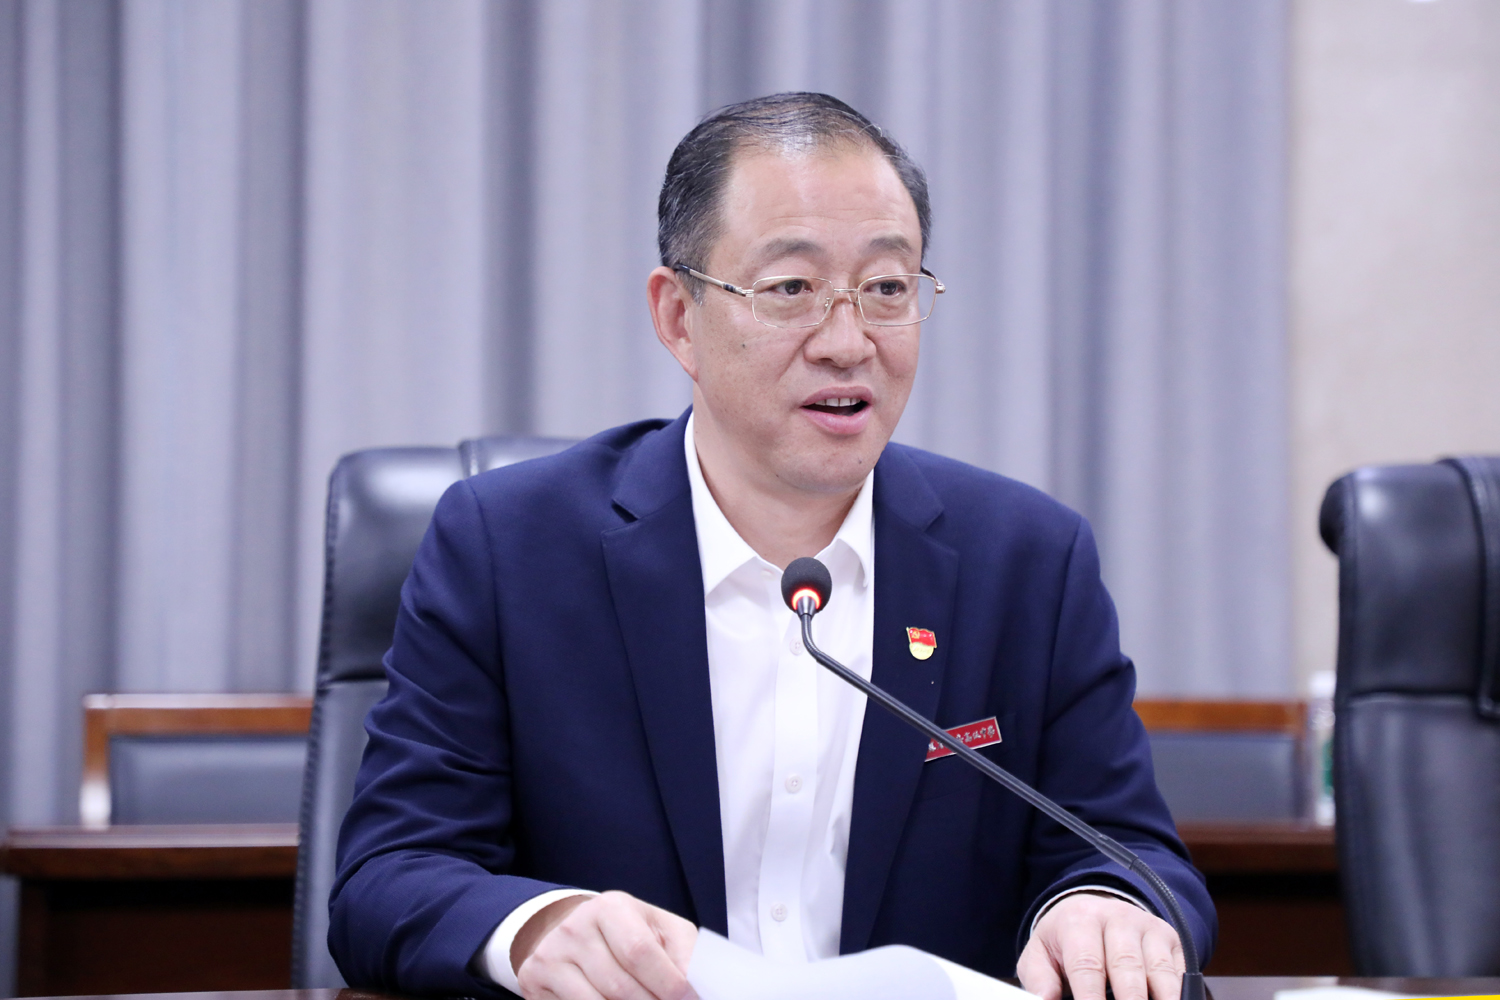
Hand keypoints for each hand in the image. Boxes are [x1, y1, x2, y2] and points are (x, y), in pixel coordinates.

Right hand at [513, 890, 698, 999]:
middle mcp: (575, 928)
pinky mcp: (534, 979)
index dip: (668, 985)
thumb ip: (682, 952)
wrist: (571, 929)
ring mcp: (550, 955)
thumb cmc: (626, 933)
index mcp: (611, 908)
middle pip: (619, 985)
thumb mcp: (658, 929)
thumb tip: (694, 986)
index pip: (640, 953)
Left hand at [1016, 892, 1183, 999]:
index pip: (1087, 965)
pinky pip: (1179, 973)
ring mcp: (1148, 927)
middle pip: (1127, 968)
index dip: (1091, 998)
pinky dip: (1176, 995)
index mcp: (1080, 921)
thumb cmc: (1066, 940)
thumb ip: (1039, 979)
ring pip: (1159, 972)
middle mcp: (1117, 919)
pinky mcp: (1170, 940)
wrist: (1092, 907)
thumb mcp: (1040, 953)